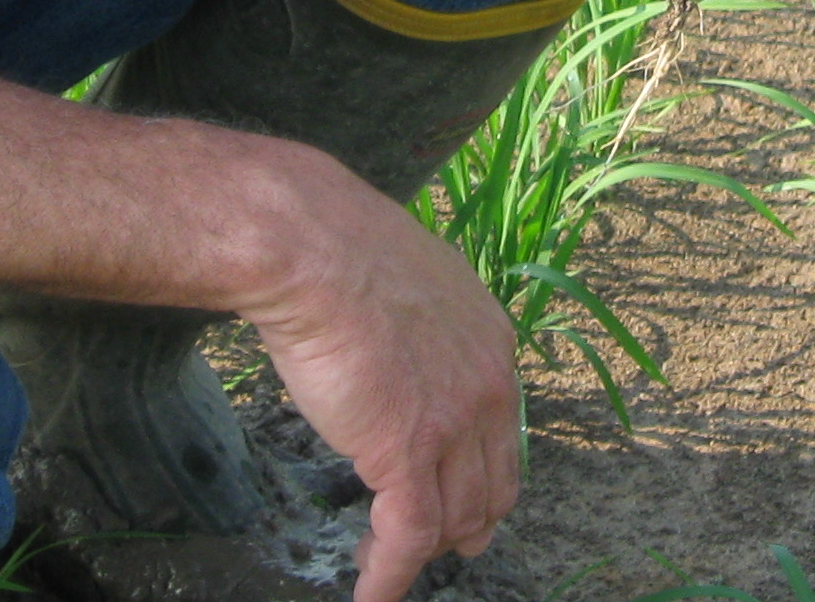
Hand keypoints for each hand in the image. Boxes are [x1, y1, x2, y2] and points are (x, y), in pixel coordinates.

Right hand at [239, 159, 523, 601]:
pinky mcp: (407, 455)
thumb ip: (418, 324)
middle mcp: (488, 385)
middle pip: (491, 482)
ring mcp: (452, 424)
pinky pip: (409, 538)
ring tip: (396, 566)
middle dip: (470, 519)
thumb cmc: (340, 249)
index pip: (501, 429)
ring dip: (428, 549)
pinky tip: (372, 597)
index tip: (462, 488)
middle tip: (447, 540)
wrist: (313, 248)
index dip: (481, 468)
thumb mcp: (407, 280)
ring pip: (456, 515)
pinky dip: (389, 578)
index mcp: (491, 340)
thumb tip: (395, 343)